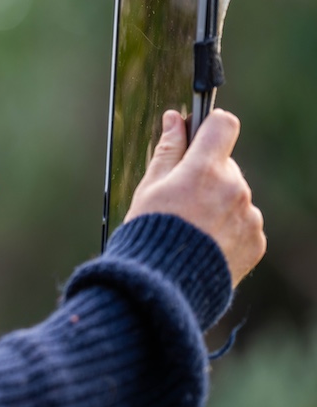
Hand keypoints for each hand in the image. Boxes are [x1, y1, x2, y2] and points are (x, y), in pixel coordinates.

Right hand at [125, 109, 265, 287]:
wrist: (166, 287)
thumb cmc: (150, 233)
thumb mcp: (150, 187)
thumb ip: (168, 149)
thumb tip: (174, 120)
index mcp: (205, 170)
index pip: (222, 125)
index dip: (208, 126)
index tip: (196, 135)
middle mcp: (234, 189)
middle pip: (224, 164)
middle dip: (205, 172)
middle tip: (179, 198)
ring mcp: (249, 216)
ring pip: (234, 193)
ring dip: (217, 201)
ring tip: (191, 227)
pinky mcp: (257, 241)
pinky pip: (243, 221)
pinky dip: (227, 226)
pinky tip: (205, 242)